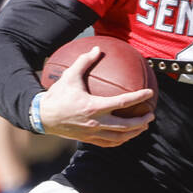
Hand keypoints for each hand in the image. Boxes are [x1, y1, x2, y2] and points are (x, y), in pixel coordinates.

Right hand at [37, 47, 153, 146]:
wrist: (41, 116)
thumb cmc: (57, 95)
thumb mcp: (69, 76)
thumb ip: (84, 62)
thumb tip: (97, 48)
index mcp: (94, 106)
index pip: (122, 102)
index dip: (138, 98)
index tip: (150, 93)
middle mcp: (95, 122)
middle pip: (125, 125)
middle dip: (141, 121)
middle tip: (151, 115)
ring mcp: (92, 133)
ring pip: (119, 137)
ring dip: (134, 133)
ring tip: (143, 127)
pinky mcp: (88, 140)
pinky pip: (108, 143)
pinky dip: (120, 141)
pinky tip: (126, 136)